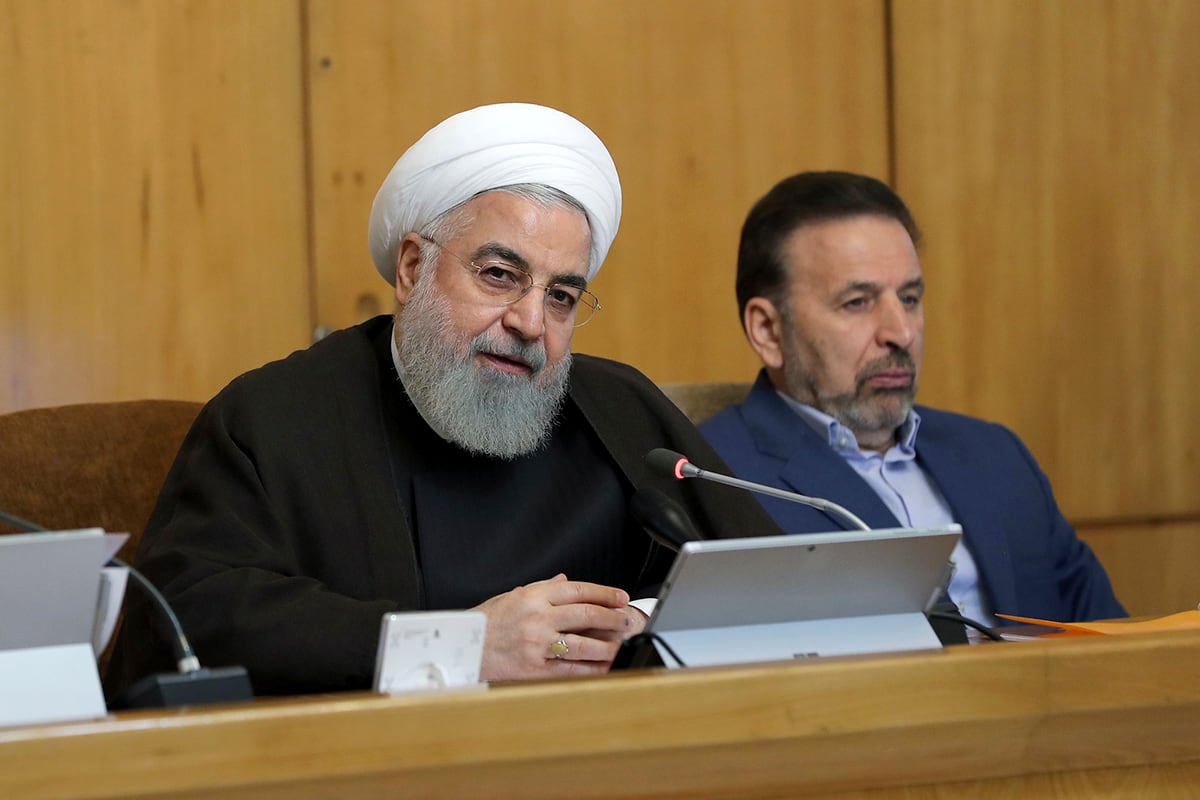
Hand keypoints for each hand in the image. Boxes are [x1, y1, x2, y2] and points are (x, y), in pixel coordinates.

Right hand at [473, 574, 635, 680]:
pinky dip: (590, 668)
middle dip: (612, 617)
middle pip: (586, 614)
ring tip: (621, 643)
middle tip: (627, 619)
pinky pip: (570, 668)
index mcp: (533, 596)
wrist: (461, 648)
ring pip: (583, 643)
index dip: (604, 593)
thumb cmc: (484, 622)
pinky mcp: (535, 668)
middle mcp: (537, 617)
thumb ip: (541, 588)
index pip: (578, 589)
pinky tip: (603, 667)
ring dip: (607, 644)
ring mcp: (537, 644)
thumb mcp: (510, 596)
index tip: (620, 597)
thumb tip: (564, 579)